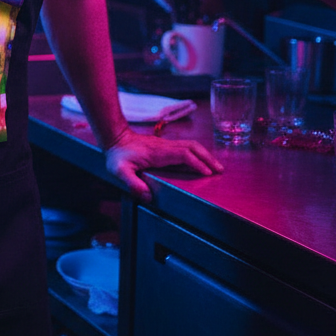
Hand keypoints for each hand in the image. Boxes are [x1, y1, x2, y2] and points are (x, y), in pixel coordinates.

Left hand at [104, 128, 223, 201]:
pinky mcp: (165, 146)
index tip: (207, 173)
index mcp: (157, 153)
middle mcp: (165, 147)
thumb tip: (148, 197)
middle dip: (207, 158)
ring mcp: (166, 145)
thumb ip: (132, 183)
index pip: (182, 154)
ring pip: (190, 145)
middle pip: (192, 147)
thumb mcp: (120, 171)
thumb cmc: (117, 155)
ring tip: (216, 167)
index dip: (196, 163)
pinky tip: (202, 162)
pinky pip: (186, 147)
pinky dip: (198, 153)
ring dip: (205, 154)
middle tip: (220, 170)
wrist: (115, 138)